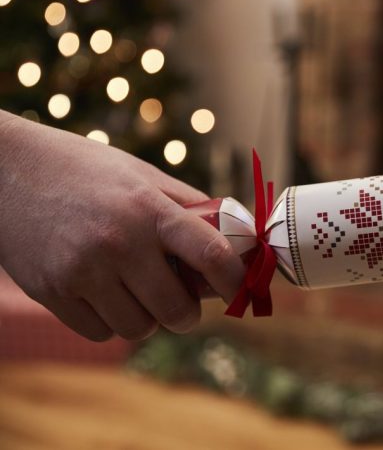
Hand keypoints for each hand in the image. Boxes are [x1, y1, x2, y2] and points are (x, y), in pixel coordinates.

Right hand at [0, 112, 245, 340]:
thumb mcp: (142, 175)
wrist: (7, 171)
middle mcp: (119, 242)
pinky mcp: (52, 292)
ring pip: (138, 328)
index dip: (234, 279)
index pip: (211, 253)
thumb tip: (234, 233)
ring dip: (148, 320)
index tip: (238, 289)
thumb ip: (187, 205)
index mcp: (149, 208)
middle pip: (176, 309)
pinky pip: (100, 333)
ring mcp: (82, 271)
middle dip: (188, 314)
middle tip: (185, 305)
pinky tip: (107, 297)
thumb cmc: (85, 171)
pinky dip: (111, 323)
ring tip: (141, 296)